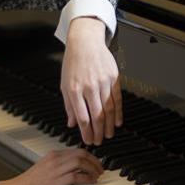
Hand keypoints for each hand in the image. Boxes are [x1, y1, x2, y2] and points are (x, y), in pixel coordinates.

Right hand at [0, 149, 103, 184]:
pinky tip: (92, 181)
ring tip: (98, 175)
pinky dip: (88, 177)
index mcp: (51, 156)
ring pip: (81, 162)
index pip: (75, 151)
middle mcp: (55, 160)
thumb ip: (54, 169)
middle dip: (94, 161)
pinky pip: (77, 175)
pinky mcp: (57, 182)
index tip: (94, 162)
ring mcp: (56, 170)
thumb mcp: (42, 171)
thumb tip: (68, 173)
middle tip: (100, 168)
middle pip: (81, 154)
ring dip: (93, 168)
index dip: (88, 156)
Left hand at [61, 17, 122, 144]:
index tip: (88, 140)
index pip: (83, 117)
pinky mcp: (114, 77)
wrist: (85, 42)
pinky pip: (118, 98)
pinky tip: (117, 122)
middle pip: (97, 115)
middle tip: (99, 141)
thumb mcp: (64, 84)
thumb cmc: (73, 62)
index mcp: (74, 89)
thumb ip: (69, 105)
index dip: (86, 132)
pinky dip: (119, 112)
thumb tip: (71, 123)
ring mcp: (103, 82)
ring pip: (109, 109)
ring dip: (109, 125)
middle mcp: (89, 87)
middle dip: (98, 132)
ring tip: (108, 135)